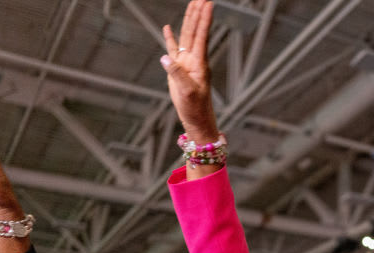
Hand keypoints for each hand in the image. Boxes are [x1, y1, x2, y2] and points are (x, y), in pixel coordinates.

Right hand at [161, 0, 217, 140]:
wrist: (196, 119)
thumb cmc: (195, 108)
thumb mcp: (187, 93)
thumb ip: (177, 74)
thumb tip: (165, 58)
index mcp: (199, 63)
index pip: (201, 35)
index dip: (204, 19)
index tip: (208, 3)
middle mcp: (194, 59)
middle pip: (195, 30)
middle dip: (198, 12)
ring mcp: (186, 62)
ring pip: (186, 35)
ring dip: (189, 19)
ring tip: (192, 4)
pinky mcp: (178, 69)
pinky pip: (173, 49)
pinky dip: (170, 37)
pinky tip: (168, 27)